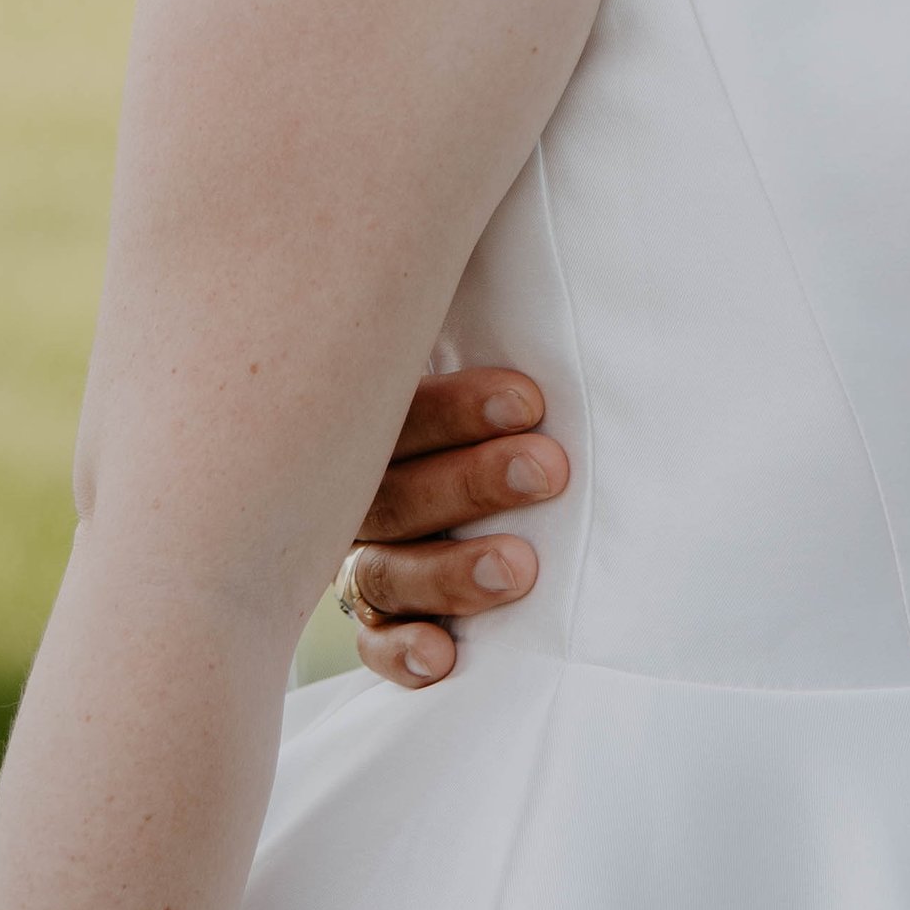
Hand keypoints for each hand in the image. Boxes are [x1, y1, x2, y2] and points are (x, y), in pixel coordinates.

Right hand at [344, 368, 567, 689]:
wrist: (473, 489)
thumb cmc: (504, 419)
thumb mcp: (494, 384)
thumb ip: (499, 349)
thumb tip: (553, 253)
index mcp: (375, 421)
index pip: (401, 411)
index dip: (458, 408)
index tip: (530, 403)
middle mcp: (356, 493)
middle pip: (394, 492)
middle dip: (473, 482)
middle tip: (547, 471)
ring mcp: (362, 559)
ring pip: (385, 570)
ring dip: (450, 571)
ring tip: (519, 569)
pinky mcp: (376, 621)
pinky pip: (374, 643)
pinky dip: (402, 652)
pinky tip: (442, 656)